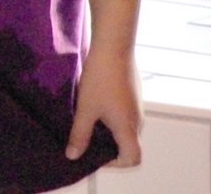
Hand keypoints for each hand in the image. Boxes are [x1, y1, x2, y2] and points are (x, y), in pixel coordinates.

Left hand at [65, 46, 141, 165]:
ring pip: (126, 128)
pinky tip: (94, 103)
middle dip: (107, 146)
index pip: (132, 158)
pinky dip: (111, 117)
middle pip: (128, 144)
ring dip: (108, 130)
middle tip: (86, 137)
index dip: (115, 164)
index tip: (95, 155)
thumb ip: (80, 134)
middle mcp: (138, 120)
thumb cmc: (100, 78)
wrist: (114, 47)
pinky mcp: (133, 94)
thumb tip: (73, 155)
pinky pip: (125, 114)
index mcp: (128, 128)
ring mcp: (137, 106)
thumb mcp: (86, 109)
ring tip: (87, 119)